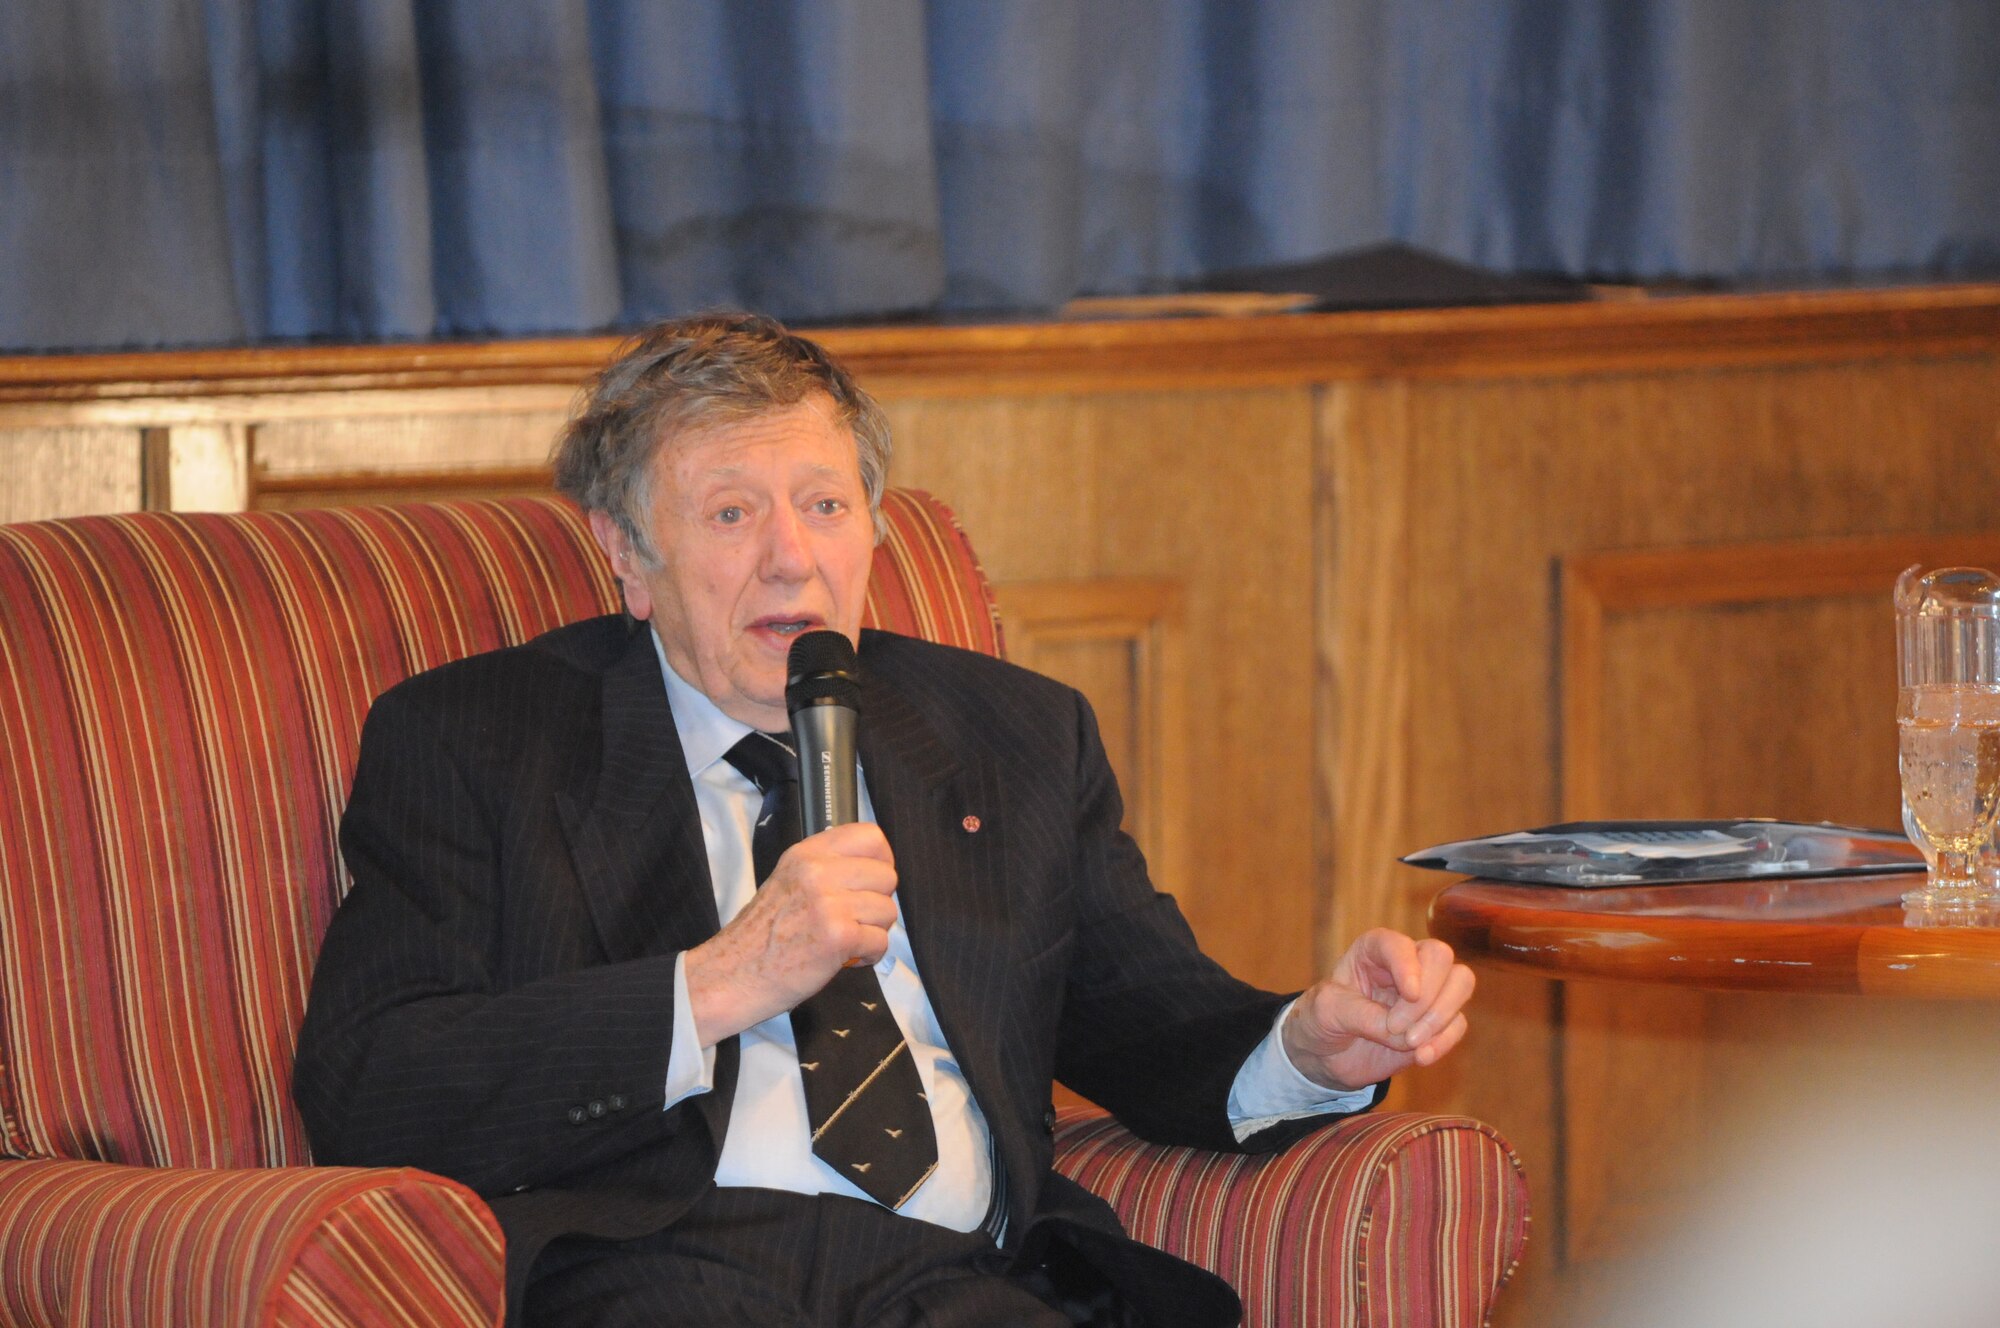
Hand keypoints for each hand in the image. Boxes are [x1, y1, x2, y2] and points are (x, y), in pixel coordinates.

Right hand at [683, 822, 898, 1046]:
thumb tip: (870, 869)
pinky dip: (869, 956)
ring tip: (848, 941)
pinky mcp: (838, 937)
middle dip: (878, 902)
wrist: (733, 975)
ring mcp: (828, 904)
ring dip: (874, 931)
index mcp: (806, 854)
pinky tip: (846, 958)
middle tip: (855, 920)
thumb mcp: (787, 881)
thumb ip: (824, 868)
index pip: (870, 836)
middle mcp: (817, 872)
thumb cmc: (761, 936)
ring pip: (887, 910)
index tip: (871, 882)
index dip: (881, 860)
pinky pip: (880, 941)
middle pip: (886, 875)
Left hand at [1280, 929, 1473, 1092]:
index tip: (1409, 994)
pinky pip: (1458, 1023)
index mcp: (1373, 950)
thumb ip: (1361, 1015)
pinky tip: (1421, 1057)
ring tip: (1410, 1043)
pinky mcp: (1436, 1022)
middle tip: (1396, 1027)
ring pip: (1460, 983)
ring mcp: (1425, 992)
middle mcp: (1405, 964)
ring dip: (1440, 1017)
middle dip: (1425, 997)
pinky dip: (1444, 1041)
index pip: (1399, 944)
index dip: (1408, 966)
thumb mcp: (1327, 1012)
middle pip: (1440, 957)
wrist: (1326, 1056)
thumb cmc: (1322, 1021)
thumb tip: (1401, 1032)